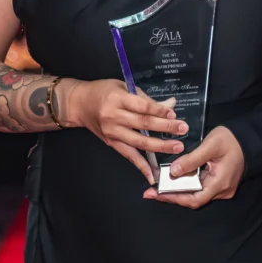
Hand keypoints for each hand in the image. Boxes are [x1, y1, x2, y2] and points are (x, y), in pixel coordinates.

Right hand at [67, 79, 187, 184]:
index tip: (174, 114)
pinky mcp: (112, 143)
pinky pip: (129, 156)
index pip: (143, 106)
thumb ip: (146, 99)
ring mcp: (112, 132)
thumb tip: (170, 105)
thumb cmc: (102, 91)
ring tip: (176, 147)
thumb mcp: (123, 87)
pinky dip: (141, 166)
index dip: (160, 111)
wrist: (79, 104)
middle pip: (143, 124)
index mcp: (118, 99)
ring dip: (159, 146)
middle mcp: (114, 116)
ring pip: (139, 142)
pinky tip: (153, 174)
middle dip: (165, 127)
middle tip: (182, 129)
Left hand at [142, 125, 244, 208]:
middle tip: (150, 192)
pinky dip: (186, 185)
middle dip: (171, 196)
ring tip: (158, 186)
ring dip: (178, 190)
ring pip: (196, 194)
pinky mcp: (220, 182)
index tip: (155, 194)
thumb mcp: (210, 145)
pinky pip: (201, 187)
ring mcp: (222, 188)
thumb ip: (192, 159)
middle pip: (193, 199)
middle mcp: (222, 190)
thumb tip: (173, 171)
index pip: (193, 199)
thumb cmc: (232, 139)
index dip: (173, 198)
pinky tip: (174, 179)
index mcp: (220, 183)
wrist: (251, 137)